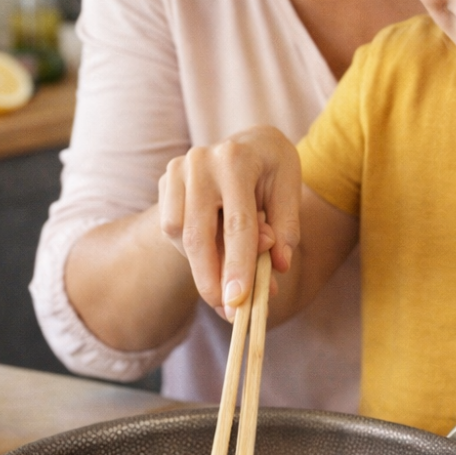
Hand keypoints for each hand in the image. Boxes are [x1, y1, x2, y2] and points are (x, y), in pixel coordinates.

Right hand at [157, 126, 300, 320]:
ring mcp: (178, 170)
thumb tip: (277, 266)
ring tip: (229, 276)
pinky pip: (172, 229)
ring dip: (203, 265)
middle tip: (227, 311)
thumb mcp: (290, 192)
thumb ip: (286, 229)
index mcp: (237, 159)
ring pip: (180, 236)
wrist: (248, 143)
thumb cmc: (273, 170)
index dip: (238, 265)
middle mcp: (201, 161)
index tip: (239, 302)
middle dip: (210, 279)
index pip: (238, 224)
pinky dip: (193, 249)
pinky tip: (216, 247)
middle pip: (198, 234)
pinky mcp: (165, 182)